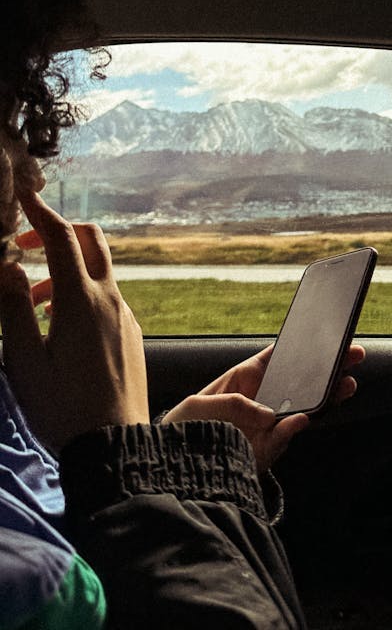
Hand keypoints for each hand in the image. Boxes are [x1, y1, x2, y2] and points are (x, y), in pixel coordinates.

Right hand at [0, 190, 149, 451]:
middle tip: (26, 246)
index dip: (41, 212)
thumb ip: (12, 307)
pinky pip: (106, 297)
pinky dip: (80, 293)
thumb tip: (7, 265)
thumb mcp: (23, 360)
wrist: (114, 447)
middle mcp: (110, 299)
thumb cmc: (62, 408)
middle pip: (93, 240)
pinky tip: (59, 327)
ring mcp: (124, 316)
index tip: (24, 194)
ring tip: (31, 303)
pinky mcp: (130, 333)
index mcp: (81, 300)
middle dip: (59, 230)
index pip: (62, 238)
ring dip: (65, 269)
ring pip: (98, 271)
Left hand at [161, 343, 365, 472]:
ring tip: (345, 385)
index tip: (325, 336)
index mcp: (246, 378)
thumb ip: (233, 404)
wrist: (175, 467)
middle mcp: (262, 399)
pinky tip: (303, 418)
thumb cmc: (185, 427)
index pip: (279, 357)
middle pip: (301, 381)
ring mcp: (267, 425)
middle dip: (328, 369)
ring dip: (327, 398)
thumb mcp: (200, 406)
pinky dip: (294, 429)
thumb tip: (267, 415)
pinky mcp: (267, 450)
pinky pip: (285, 438)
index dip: (302, 345)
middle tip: (352, 357)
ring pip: (304, 408)